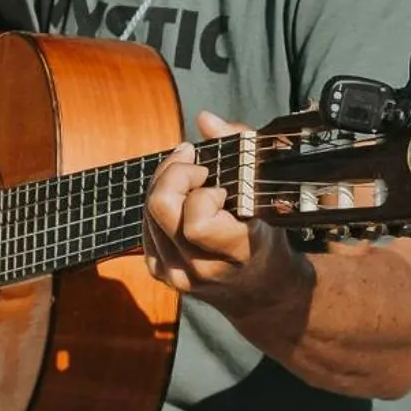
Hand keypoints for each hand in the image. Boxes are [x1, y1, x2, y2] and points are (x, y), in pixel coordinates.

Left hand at [141, 111, 305, 318]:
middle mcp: (202, 269)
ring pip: (148, 215)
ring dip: (166, 185)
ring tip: (190, 177)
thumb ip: (240, 147)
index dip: (201, 193)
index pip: (197, 223)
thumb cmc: (266, 234)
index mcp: (235, 252)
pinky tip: (178, 200)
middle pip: (162, 209)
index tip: (218, 183)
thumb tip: (204, 119)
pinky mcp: (161, 274)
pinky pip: (144, 227)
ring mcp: (178, 275)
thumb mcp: (265, 192)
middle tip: (195, 165)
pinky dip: (158, 206)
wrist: (262, 291)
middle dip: (174, 174)